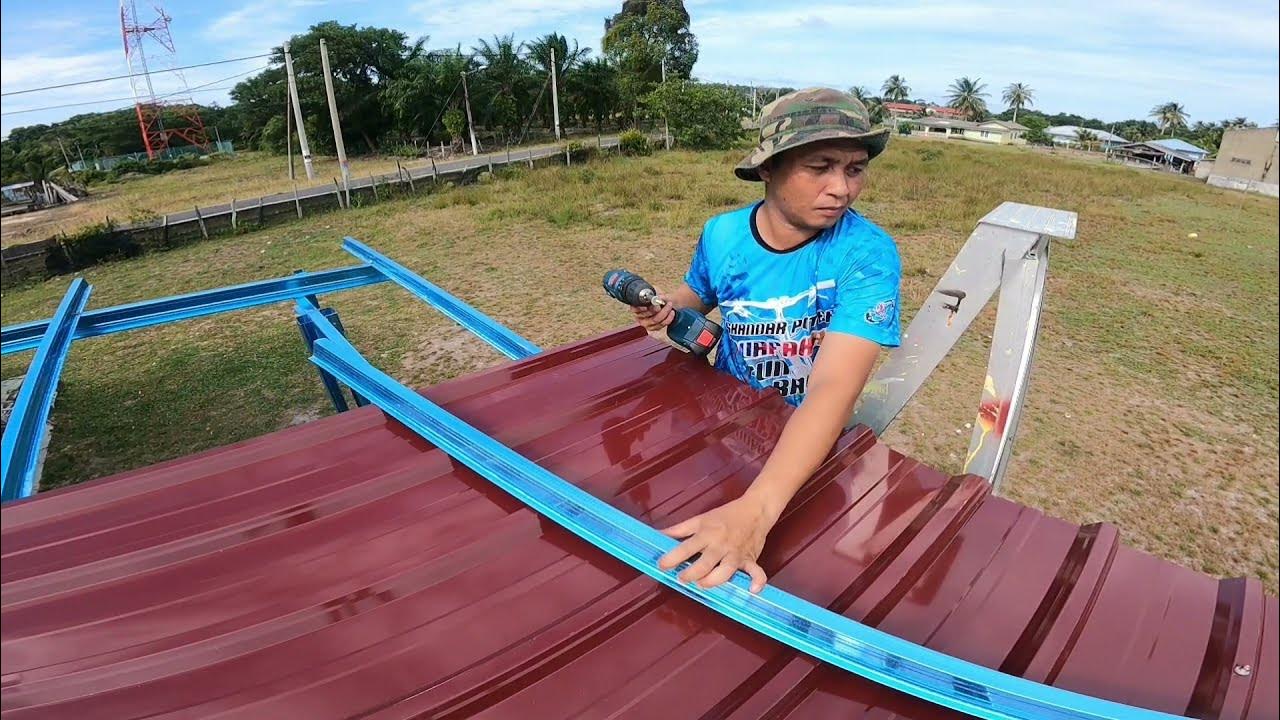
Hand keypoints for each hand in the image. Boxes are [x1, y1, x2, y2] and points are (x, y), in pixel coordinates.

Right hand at [631, 292, 674, 331]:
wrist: (666, 303)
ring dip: (665, 312)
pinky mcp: (653, 328)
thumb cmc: (659, 297)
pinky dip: (668, 318)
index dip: (640, 308)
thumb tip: (658, 299)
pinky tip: (672, 312)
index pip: (635, 308)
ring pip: (655, 320)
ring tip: (670, 305)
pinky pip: (661, 325)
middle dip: (657, 308)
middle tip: (664, 302)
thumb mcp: (657, 292)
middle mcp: (639, 316)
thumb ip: (657, 294)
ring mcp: (645, 323)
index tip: (647, 306)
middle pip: (646, 314)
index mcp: (636, 306)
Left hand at [657, 495, 779, 592]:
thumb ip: (679, 529)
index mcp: (707, 533)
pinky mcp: (750, 559)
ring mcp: (736, 553)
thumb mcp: (701, 519)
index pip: (687, 548)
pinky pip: (756, 571)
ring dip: (713, 581)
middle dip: (691, 574)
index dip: (672, 558)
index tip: (661, 565)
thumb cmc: (726, 515)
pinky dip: (757, 581)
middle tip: (681, 578)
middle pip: (705, 563)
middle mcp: (721, 545)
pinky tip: (753, 590)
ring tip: (702, 584)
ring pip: (726, 571)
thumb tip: (658, 535)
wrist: (755, 509)